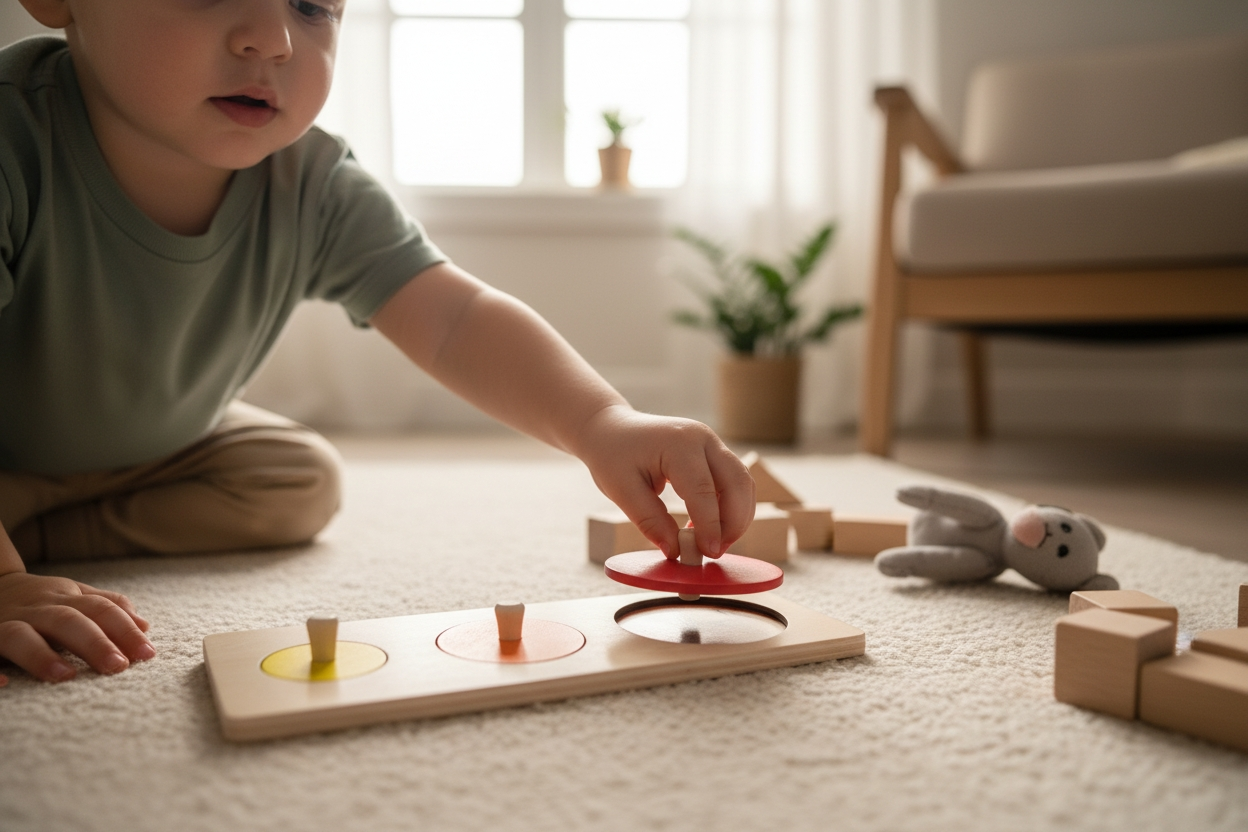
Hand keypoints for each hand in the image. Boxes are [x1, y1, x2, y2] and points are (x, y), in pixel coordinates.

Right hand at [0, 573, 153, 682]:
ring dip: (42, 655)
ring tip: (66, 676)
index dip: (125, 630)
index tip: (147, 654)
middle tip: (118, 666)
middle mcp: (36, 609)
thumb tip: (145, 626)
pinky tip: (2, 683)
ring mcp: (5, 623)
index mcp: (64, 598)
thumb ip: (108, 607)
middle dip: (94, 642)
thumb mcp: (74, 595)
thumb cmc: (40, 600)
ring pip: (20, 635)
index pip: (100, 610)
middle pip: (67, 620)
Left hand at [575, 405, 754, 559]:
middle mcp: (702, 438)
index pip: (704, 490)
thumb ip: (651, 521)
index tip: (708, 553)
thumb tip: (676, 551)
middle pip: (738, 482)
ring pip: (743, 482)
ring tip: (713, 543)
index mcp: (678, 444)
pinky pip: (734, 481)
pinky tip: (708, 527)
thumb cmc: (612, 456)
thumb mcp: (622, 491)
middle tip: (715, 552)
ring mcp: (711, 443)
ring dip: (737, 516)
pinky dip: (730, 507)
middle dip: (734, 522)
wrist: (611, 429)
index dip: (710, 525)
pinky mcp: (713, 452)